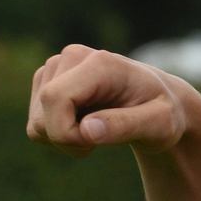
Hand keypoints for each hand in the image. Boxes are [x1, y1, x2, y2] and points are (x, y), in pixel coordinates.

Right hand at [27, 45, 192, 157]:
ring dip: (64, 139)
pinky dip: (58, 134)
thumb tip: (86, 131)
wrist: (161, 102)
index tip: (93, 143)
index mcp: (100, 63)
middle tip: (105, 137)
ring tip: (99, 128)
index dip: (67, 133)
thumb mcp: (160, 124)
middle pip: (42, 117)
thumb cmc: (164, 113)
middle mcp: (72, 57)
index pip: (55, 99)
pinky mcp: (47, 81)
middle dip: (68, 141)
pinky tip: (85, 123)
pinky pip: (36, 125)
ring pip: (36, 124)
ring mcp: (56, 67)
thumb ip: (126, 126)